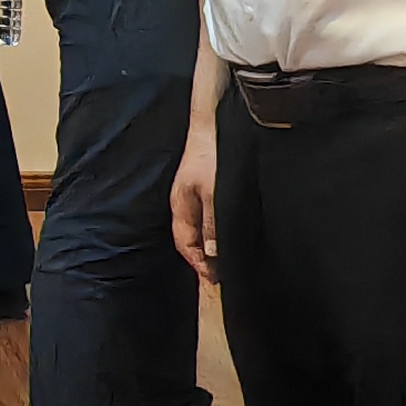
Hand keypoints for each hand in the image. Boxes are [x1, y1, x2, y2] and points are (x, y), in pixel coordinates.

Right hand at [170, 120, 218, 283]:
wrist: (212, 125)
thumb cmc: (211, 158)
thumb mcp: (215, 194)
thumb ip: (212, 224)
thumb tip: (212, 253)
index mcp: (180, 207)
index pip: (186, 245)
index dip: (199, 264)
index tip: (215, 279)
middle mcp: (182, 203)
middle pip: (189, 238)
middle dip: (202, 258)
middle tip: (221, 274)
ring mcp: (190, 194)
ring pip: (198, 227)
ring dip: (208, 244)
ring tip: (224, 257)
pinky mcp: (201, 185)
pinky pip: (205, 215)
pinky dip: (213, 229)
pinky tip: (224, 230)